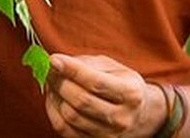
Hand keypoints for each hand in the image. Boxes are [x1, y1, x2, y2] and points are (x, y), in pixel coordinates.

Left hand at [45, 54, 166, 136]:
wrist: (137, 114)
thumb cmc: (121, 84)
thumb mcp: (113, 67)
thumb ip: (87, 63)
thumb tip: (58, 64)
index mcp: (131, 93)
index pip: (96, 82)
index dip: (72, 70)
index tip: (54, 59)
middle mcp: (122, 118)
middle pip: (81, 101)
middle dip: (60, 83)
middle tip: (52, 71)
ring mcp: (109, 135)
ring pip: (70, 116)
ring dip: (55, 97)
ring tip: (54, 84)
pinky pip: (64, 129)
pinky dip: (54, 112)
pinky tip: (55, 99)